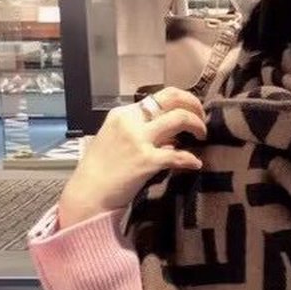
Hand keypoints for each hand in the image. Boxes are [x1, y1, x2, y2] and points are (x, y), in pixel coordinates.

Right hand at [58, 87, 205, 228]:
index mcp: (123, 113)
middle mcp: (131, 121)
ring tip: (202, 137)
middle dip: (194, 105)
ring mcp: (139, 140)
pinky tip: (195, 164)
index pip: (159, 96)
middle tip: (202, 119)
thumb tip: (171, 135)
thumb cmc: (101, 169)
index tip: (191, 111)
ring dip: (198, 125)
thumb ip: (141, 131)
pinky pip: (179, 155)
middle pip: (173, 98)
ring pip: (180, 119)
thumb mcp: (115, 139)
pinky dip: (191, 159)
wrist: (88, 194)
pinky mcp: (146, 160)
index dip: (182, 100)